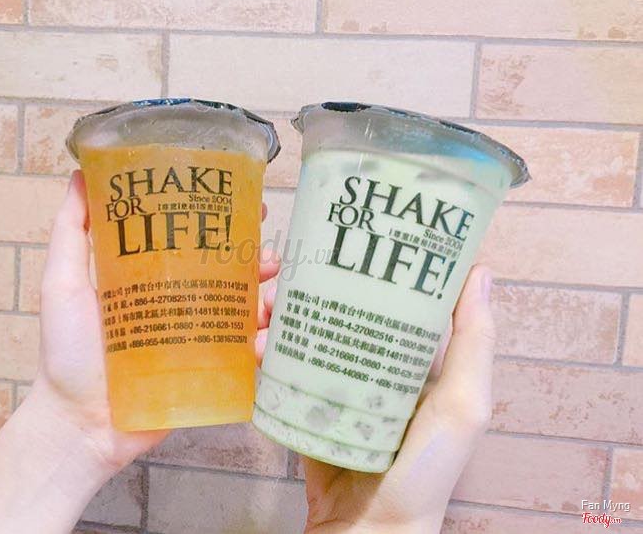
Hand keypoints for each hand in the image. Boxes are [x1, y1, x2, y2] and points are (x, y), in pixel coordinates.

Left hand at [0, 171, 279, 533]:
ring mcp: (198, 337)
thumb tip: (82, 172)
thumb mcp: (62, 283)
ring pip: (247, 309)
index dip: (224, 221)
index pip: (196, 240)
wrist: (79, 424)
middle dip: (257, 259)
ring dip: (270, 298)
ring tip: (275, 294)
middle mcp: (181, 303)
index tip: (247, 202)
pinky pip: (248, 354)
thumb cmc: (67, 353)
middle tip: (269, 255)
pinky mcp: (210, 372)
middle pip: (231, 273)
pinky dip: (267, 344)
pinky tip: (270, 337)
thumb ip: (71, 231)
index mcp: (154, 277)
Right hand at [262, 265, 495, 533]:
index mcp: (413, 356)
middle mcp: (374, 361)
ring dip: (280, 312)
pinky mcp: (305, 401)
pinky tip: (254, 342)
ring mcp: (336, 381)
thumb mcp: (464, 405)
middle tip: (286, 266)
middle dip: (312, 281)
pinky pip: (283, 366)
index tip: (351, 230)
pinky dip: (266, 349)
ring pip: (306, 329)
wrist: (366, 529)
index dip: (374, 261)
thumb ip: (473, 344)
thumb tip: (480, 271)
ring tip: (264, 307)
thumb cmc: (425, 468)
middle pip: (341, 305)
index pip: (394, 295)